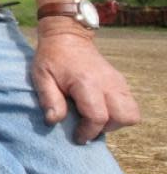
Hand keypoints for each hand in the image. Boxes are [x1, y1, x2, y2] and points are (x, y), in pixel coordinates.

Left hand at [32, 26, 139, 142]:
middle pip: (124, 117)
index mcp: (86, 82)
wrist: (67, 37)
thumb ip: (48, 99)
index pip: (98, 116)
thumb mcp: (41, 77)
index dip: (88, 131)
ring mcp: (118, 82)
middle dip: (107, 127)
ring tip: (94, 117)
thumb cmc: (51, 57)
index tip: (77, 136)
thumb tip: (53, 121)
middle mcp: (108, 83)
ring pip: (132, 112)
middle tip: (88, 125)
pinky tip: (99, 108)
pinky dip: (118, 112)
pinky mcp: (121, 82)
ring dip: (115, 121)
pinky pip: (130, 105)